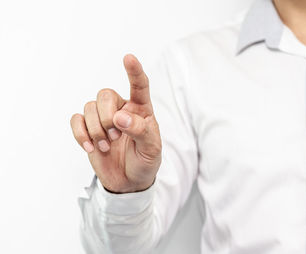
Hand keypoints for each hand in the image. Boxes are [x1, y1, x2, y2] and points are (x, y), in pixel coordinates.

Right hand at [70, 54, 161, 192]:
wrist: (128, 182)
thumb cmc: (144, 161)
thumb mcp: (151, 149)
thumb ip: (140, 131)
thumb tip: (119, 117)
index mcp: (141, 110)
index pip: (139, 86)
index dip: (134, 71)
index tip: (128, 58)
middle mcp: (121, 109)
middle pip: (105, 94)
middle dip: (106, 116)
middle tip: (115, 136)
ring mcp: (103, 118)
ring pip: (89, 106)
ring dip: (95, 129)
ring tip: (107, 146)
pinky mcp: (88, 129)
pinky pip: (76, 120)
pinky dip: (80, 134)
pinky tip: (90, 148)